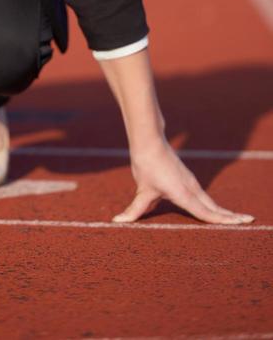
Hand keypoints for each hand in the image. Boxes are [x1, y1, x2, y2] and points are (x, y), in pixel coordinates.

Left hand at [113, 139, 254, 224]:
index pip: (206, 212)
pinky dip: (213, 204)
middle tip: (248, 222)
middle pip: (214, 207)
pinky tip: (214, 209)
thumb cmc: (146, 165)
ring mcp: (190, 182)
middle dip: (231, 216)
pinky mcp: (187, 178)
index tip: (240, 224)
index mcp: (184, 194)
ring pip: (210, 201)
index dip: (223, 220)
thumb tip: (117, 222)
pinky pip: (203, 195)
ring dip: (223, 210)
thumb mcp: (141, 190)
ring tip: (237, 219)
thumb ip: (134, 210)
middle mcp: (191, 188)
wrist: (149, 141)